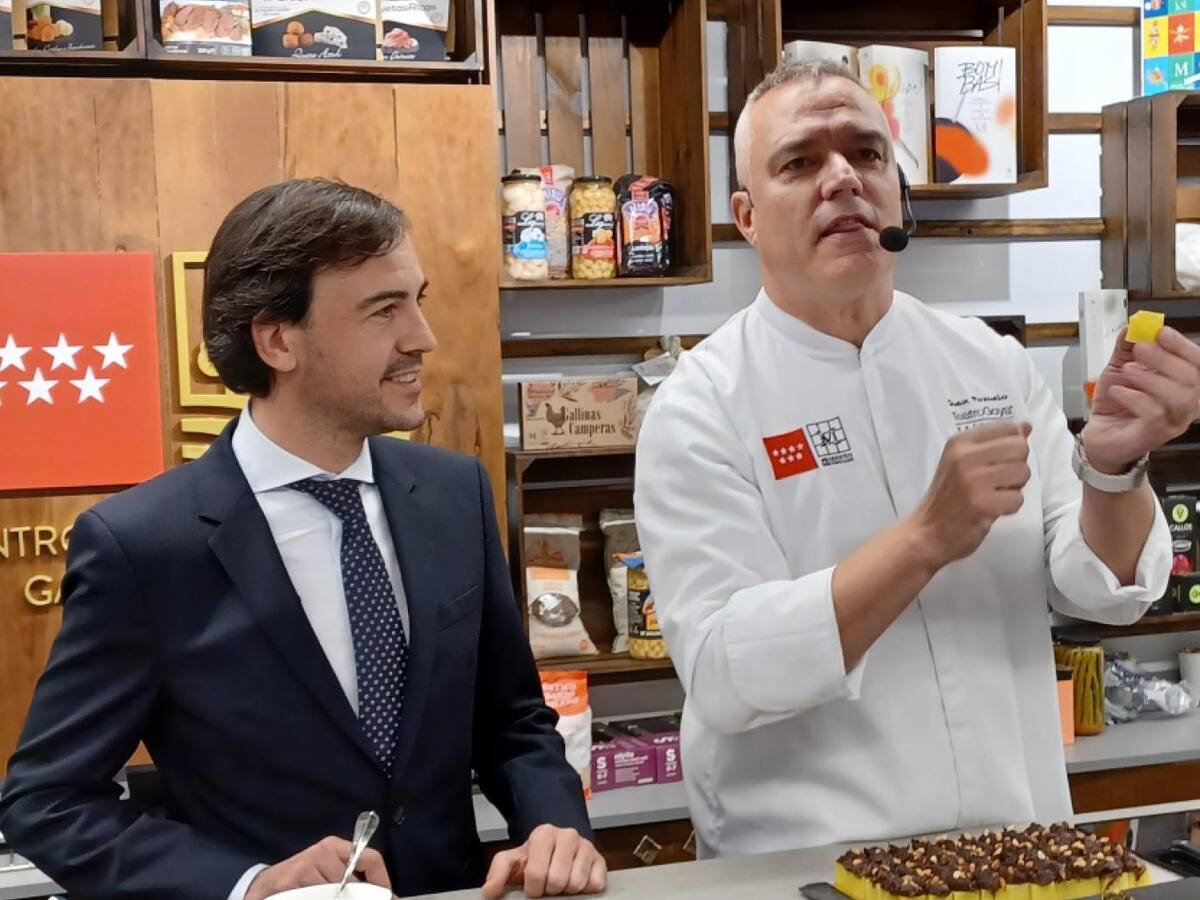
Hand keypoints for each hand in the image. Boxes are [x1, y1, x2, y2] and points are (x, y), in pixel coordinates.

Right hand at [245, 836, 390, 899]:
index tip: (386, 896)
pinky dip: (319, 899)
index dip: (382, 881)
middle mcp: (323, 851)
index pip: (371, 858)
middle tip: (353, 899)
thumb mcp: (326, 870)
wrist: (263, 885)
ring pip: (337, 893)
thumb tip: (384, 893)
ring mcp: (307, 864)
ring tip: (322, 896)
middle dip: (358, 897)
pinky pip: (317, 897)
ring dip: (334, 899)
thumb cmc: (302, 879)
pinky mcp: (292, 880)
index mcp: (335, 846)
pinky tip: (310, 897)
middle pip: (355, 881)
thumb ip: (349, 877)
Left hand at [482, 825, 606, 897]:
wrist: (557, 849)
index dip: (533, 888)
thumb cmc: (534, 858)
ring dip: (567, 891)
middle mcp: (568, 835)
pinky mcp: (601, 860)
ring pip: (576, 884)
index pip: (536, 874)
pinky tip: (577, 881)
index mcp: (543, 834)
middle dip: (550, 890)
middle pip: (557, 881)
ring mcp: (587, 846)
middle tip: (548, 886)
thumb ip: (498, 872)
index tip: (532, 886)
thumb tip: (489, 891)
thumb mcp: (513, 861)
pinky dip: (585, 890)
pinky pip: (595, 885)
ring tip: (561, 883)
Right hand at [911, 421, 1032, 566]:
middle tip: (997, 482)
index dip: (1013, 447)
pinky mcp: (982, 503)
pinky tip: (991, 509)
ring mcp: (973, 480)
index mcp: (960, 442)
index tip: (997, 463)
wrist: (927, 532)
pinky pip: (1018, 499)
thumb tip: (1026, 427)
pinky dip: (1009, 508)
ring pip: (1023, 473)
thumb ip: (995, 444)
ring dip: (1014, 488)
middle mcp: (965, 456)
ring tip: (993, 495)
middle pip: (1020, 449)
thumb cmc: (948, 497)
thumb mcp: (964, 462)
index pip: (1009, 428)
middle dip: (1017, 468)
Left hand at [1083, 326, 1199, 472]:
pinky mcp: (1155, 435)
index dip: (1182, 345)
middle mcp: (1186, 403)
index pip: (1197, 363)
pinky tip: (1118, 391)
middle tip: (1140, 349)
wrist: (1100, 433)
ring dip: (1152, 378)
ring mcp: (1174, 421)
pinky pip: (1155, 414)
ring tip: (1128, 371)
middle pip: (1191, 378)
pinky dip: (1135, 398)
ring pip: (1179, 398)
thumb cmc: (1118, 401)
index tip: (1161, 331)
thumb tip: (1133, 326)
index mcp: (1183, 383)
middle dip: (1165, 358)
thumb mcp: (1120, 367)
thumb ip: (1127, 348)